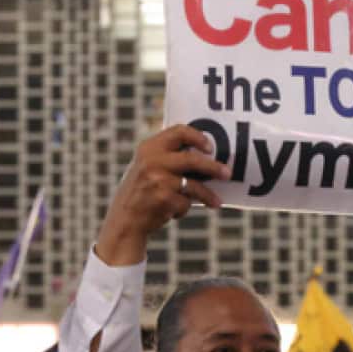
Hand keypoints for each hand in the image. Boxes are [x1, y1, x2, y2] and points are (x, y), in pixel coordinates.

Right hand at [95, 125, 230, 265]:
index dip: (198, 137)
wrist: (124, 220)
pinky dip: (183, 208)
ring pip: (194, 185)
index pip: (179, 131)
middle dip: (213, 167)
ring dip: (208, 195)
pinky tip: (174, 212)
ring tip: (217, 202)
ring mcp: (158, 180)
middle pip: (193, 159)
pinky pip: (185, 202)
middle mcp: (152, 161)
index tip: (210, 147)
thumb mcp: (146, 166)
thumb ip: (167, 156)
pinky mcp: (163, 199)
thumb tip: (205, 155)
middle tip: (227, 174)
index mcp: (149, 147)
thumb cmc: (141, 192)